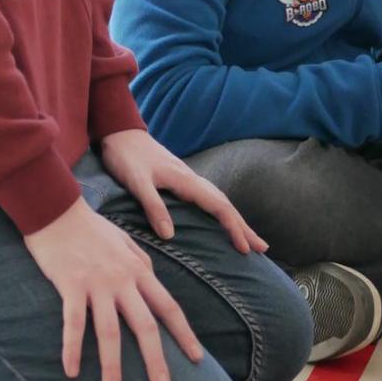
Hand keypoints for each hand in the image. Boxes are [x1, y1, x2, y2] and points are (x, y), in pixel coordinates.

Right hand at [23, 195, 202, 380]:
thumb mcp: (124, 240)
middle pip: (145, 326)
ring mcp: (96, 283)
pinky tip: (71, 372)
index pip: (168, 306)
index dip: (184, 334)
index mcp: (138, 269)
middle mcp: (122, 280)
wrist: (57, 207)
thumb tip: (152, 279)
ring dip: (113, 368)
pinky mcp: (70, 285)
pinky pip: (73, 323)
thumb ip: (140, 262)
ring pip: (109, 332)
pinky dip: (72, 349)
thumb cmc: (89, 225)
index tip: (197, 359)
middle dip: (156, 361)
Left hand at [100, 127, 267, 254]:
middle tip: (262, 248)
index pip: (218, 206)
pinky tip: (219, 217)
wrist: (119, 131)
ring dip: (234, 219)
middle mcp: (191, 178)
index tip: (245, 248)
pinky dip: (220, 210)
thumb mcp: (137, 183)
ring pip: (218, 200)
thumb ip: (153, 206)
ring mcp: (187, 177)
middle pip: (225, 204)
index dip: (233, 228)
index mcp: (186, 180)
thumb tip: (170, 236)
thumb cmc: (126, 157)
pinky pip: (208, 197)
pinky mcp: (180, 178)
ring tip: (247, 237)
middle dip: (243, 226)